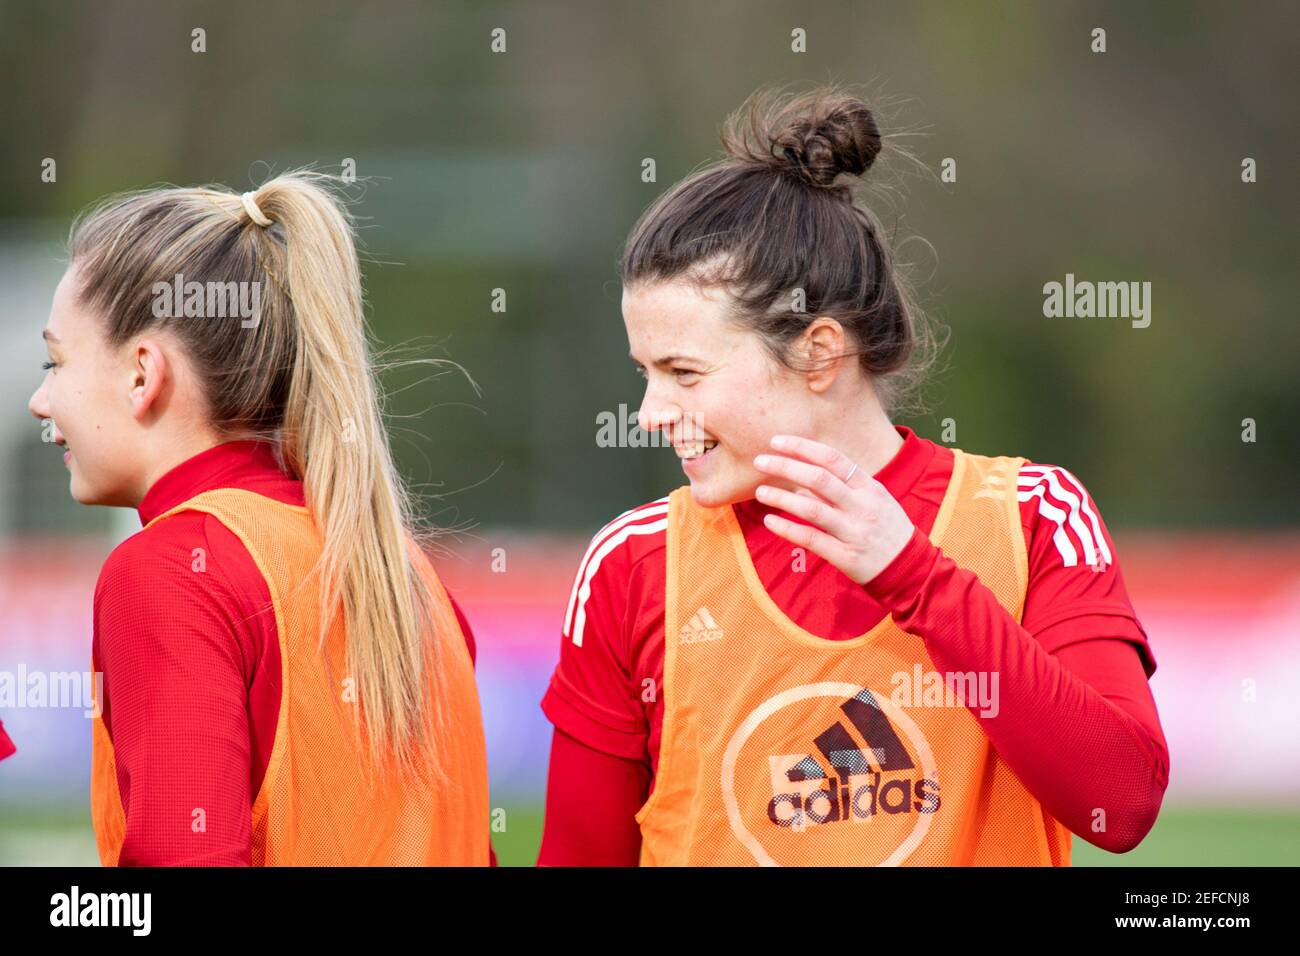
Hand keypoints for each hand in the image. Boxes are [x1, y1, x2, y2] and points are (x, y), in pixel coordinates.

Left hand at [753, 434, 915, 585]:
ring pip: (812, 509)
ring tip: (760, 492)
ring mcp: (855, 532)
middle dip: (786, 466)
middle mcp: (862, 506)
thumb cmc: (886, 529)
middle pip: (819, 479)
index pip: (832, 458)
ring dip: (782, 498)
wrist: (911, 568)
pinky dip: (788, 529)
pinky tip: (770, 521)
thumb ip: (844, 487)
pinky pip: (812, 540)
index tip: (776, 441)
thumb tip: (804, 475)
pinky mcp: (847, 557)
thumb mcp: (875, 500)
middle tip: (759, 461)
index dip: (802, 447)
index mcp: (869, 487)